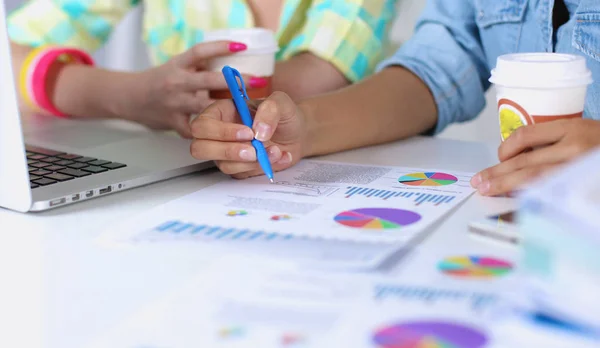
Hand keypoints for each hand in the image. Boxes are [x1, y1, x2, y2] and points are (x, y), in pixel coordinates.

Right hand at [125, 41, 266, 137]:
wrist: (128, 98)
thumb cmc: (158, 82)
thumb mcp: (177, 68)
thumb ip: (199, 67)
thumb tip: (230, 64)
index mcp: (178, 65)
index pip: (200, 51)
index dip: (221, 47)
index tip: (241, 46)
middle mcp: (176, 82)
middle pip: (208, 80)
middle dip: (234, 81)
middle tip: (255, 82)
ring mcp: (174, 103)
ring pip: (204, 107)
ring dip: (227, 111)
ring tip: (246, 115)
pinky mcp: (172, 122)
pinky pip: (194, 130)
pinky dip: (208, 133)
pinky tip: (223, 135)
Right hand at [189, 92, 307, 178]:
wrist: (297, 134)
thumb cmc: (283, 115)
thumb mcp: (281, 102)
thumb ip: (270, 110)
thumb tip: (259, 131)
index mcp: (222, 112)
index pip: (202, 125)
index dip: (220, 132)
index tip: (248, 132)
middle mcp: (219, 134)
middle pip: (200, 148)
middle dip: (227, 151)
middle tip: (253, 150)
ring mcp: (226, 153)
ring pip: (223, 165)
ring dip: (251, 162)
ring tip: (276, 151)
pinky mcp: (239, 168)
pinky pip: (242, 174)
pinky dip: (262, 168)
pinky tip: (279, 156)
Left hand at [471, 118, 599, 195]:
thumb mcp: (586, 134)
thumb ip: (557, 144)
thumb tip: (518, 160)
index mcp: (575, 128)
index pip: (528, 135)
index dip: (507, 147)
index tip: (500, 158)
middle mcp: (577, 146)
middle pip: (526, 161)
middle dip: (498, 173)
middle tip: (478, 182)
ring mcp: (581, 168)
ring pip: (535, 180)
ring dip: (507, 186)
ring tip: (487, 191)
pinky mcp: (585, 187)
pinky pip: (551, 194)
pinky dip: (531, 199)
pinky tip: (517, 204)